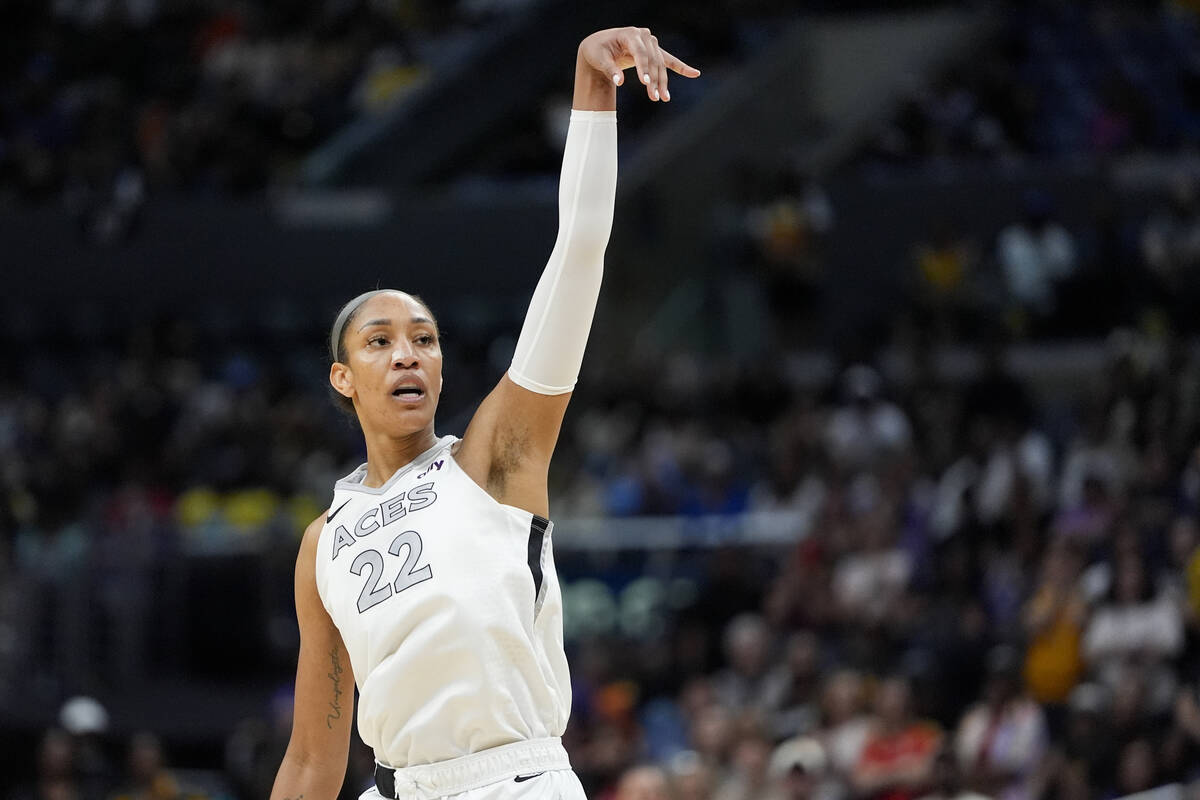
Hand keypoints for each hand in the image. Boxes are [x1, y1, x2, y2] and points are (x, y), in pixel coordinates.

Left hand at [578, 27, 699, 102]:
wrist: (600, 46)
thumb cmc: (598, 51)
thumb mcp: (600, 59)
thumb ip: (610, 70)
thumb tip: (620, 82)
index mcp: (630, 34)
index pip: (641, 53)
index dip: (644, 69)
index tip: (645, 84)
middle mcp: (644, 36)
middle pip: (653, 61)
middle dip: (654, 80)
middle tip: (654, 98)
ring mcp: (651, 43)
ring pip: (660, 64)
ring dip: (663, 82)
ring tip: (664, 98)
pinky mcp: (654, 52)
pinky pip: (669, 60)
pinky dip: (681, 67)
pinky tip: (694, 74)